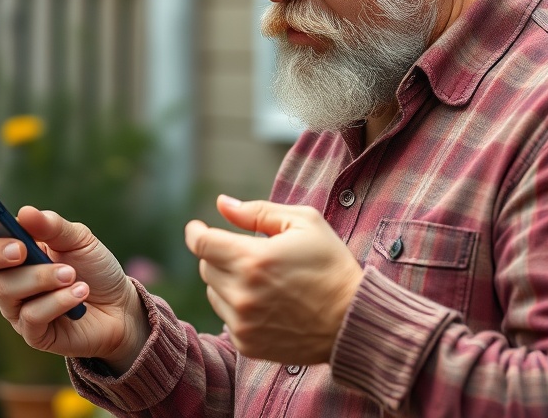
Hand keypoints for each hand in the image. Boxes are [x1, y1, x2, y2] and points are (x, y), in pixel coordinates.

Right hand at [0, 204, 148, 371]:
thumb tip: (24, 213)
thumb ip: (52, 226)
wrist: (119, 307)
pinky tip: (78, 293)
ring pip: (6, 289)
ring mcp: (17, 306)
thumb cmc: (93, 268)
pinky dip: (57, 301)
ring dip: (40, 278)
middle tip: (22, 249)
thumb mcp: (80, 239)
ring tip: (70, 274)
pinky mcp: (32, 333)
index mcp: (16, 248)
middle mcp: (8, 277)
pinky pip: (31, 316)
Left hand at [185, 195, 362, 363]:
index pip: (202, 244)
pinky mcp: (247, 344)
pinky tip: (267, 303)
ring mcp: (242, 323)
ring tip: (263, 280)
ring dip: (228, 281)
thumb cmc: (331, 265)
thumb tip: (222, 203)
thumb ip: (257, 211)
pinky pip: (227, 318)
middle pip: (206, 267)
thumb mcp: (303, 223)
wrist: (351, 320)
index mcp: (253, 260)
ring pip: (214, 292)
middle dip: (221, 255)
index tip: (198, 228)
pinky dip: (238, 307)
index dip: (196, 232)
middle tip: (250, 254)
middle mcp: (242, 294)